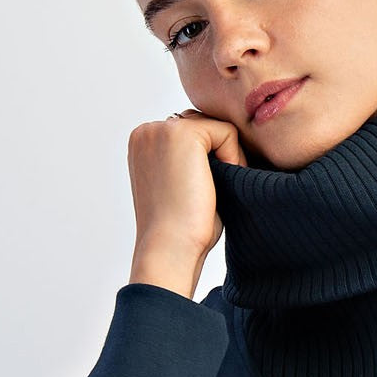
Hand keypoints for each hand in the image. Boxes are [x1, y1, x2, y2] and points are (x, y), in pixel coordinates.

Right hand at [126, 108, 248, 269]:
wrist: (170, 249)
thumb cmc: (181, 231)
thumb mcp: (181, 186)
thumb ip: (191, 159)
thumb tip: (221, 145)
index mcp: (142, 145)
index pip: (191, 134)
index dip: (209, 160)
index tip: (204, 192)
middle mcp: (146, 132)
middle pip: (204, 126)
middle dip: (218, 155)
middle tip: (214, 193)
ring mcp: (161, 129)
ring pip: (216, 128)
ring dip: (227, 158)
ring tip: (216, 190)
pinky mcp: (183, 133)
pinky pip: (228, 132)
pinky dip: (234, 158)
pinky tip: (220, 185)